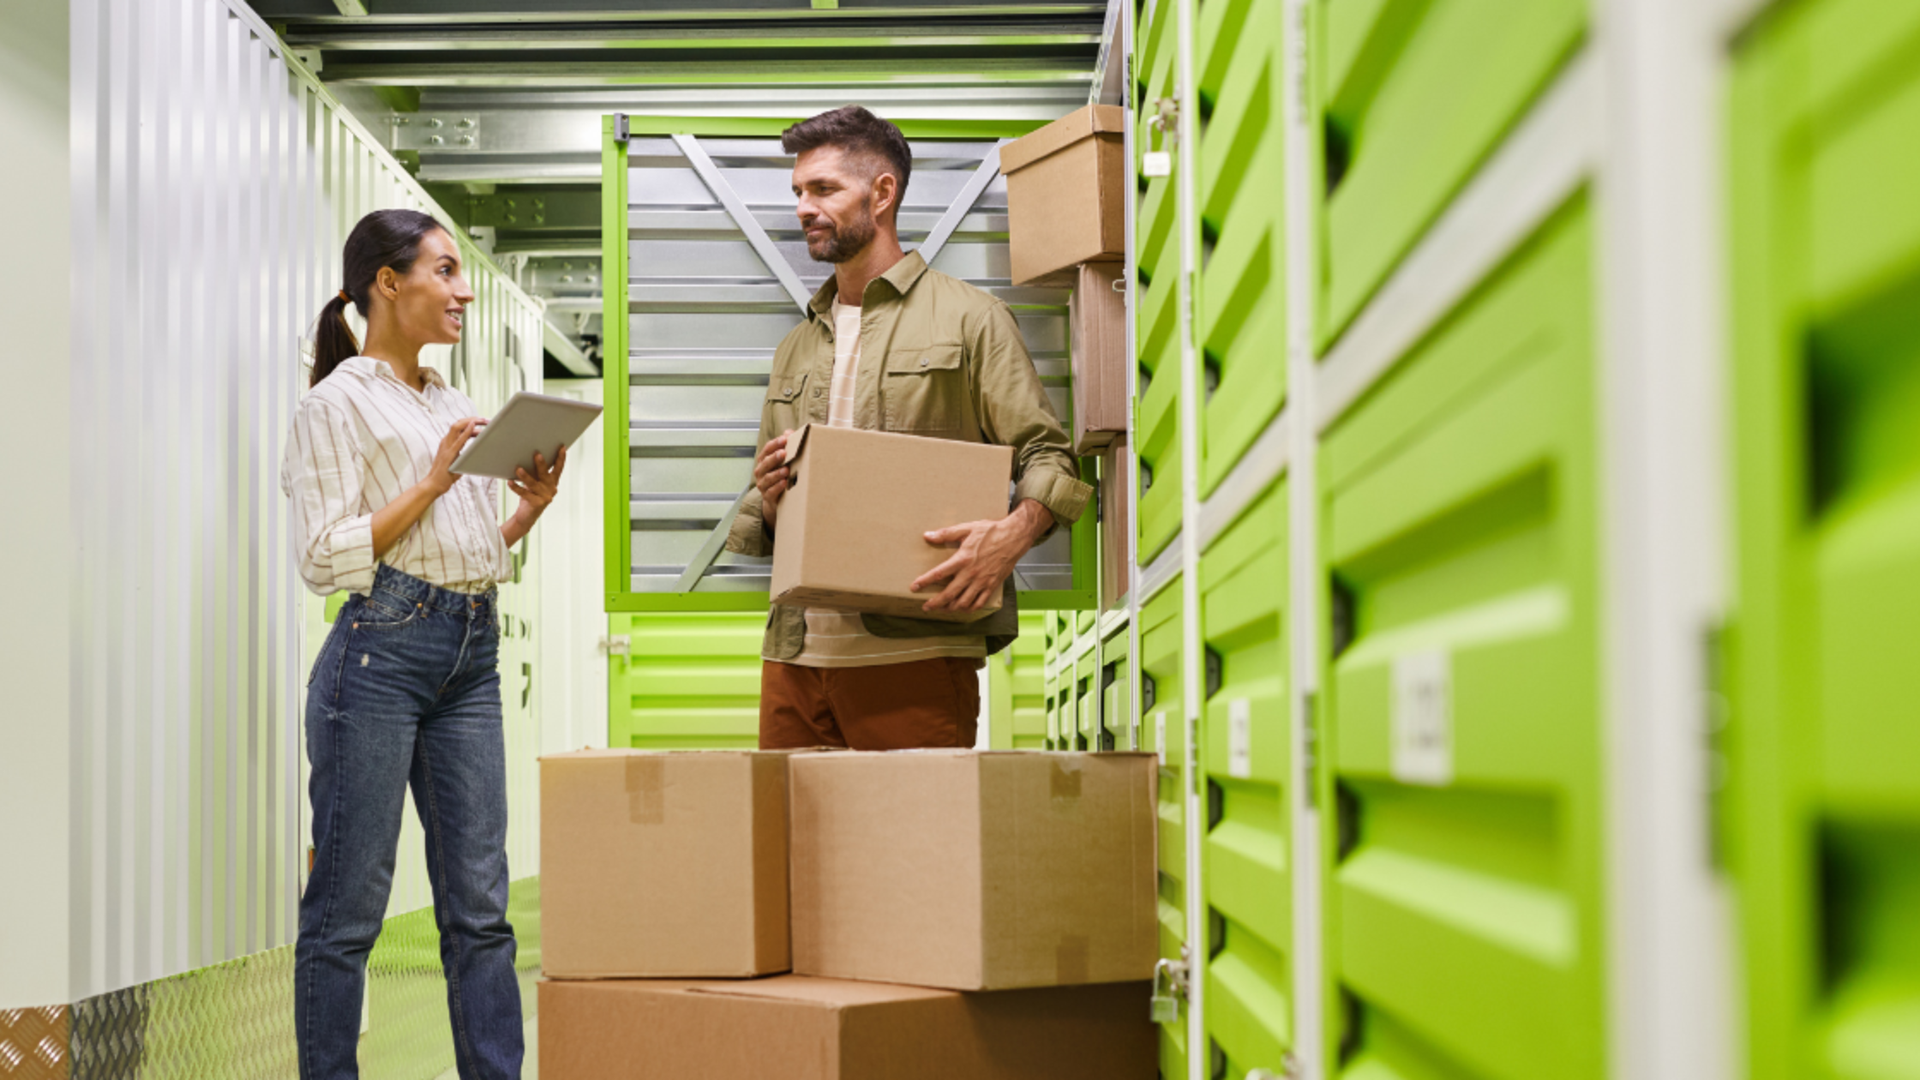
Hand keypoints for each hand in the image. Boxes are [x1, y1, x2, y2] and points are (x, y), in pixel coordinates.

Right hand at [426, 417, 485, 494]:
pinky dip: (466, 431)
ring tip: (483, 421)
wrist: (434, 484)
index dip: (471, 422)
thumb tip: (479, 452)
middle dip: (473, 419)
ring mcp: (446, 447)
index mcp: (448, 442)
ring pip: (457, 427)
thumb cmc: (446, 474)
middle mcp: (446, 442)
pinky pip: (459, 440)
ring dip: (471, 422)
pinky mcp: (449, 454)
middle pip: (459, 424)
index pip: (459, 427)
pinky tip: (473, 426)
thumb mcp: (458, 461)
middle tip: (486, 420)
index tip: (483, 422)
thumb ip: (465, 454)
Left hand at [510, 446, 565, 515]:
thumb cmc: (531, 496)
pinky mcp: (536, 503)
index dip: (560, 458)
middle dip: (541, 464)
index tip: (562, 447)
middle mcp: (551, 489)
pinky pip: (524, 493)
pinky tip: (510, 482)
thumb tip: (528, 458)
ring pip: (533, 484)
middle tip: (537, 454)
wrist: (527, 516)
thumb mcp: (535, 483)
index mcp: (553, 482)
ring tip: (518, 469)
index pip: (558, 468)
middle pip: (545, 474)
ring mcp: (545, 497)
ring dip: (525, 476)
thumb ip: (536, 474)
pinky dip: (516, 487)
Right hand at [754, 430, 794, 530]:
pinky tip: (784, 483)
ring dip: (777, 473)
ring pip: (768, 478)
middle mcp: (761, 472)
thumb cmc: (780, 475)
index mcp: (764, 460)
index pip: (767, 449)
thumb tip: (789, 432)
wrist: (776, 499)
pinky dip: (777, 487)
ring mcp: (763, 485)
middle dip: (774, 457)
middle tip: (784, 453)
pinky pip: (771, 491)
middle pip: (765, 463)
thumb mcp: (783, 461)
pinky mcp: (768, 497)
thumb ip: (786, 446)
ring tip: (786, 470)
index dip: (775, 443)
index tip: (785, 439)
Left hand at [912, 500, 1052, 613]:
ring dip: (951, 608)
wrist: (1014, 537)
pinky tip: (963, 609)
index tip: (914, 587)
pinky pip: (979, 603)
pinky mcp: (992, 585)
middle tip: (926, 607)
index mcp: (963, 559)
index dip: (925, 581)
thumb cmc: (991, 531)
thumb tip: (928, 536)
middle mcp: (972, 573)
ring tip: (942, 609)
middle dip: (936, 603)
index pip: (940, 573)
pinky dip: (970, 609)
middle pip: (950, 594)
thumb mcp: (967, 528)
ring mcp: (982, 581)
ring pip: (964, 602)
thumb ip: (946, 534)